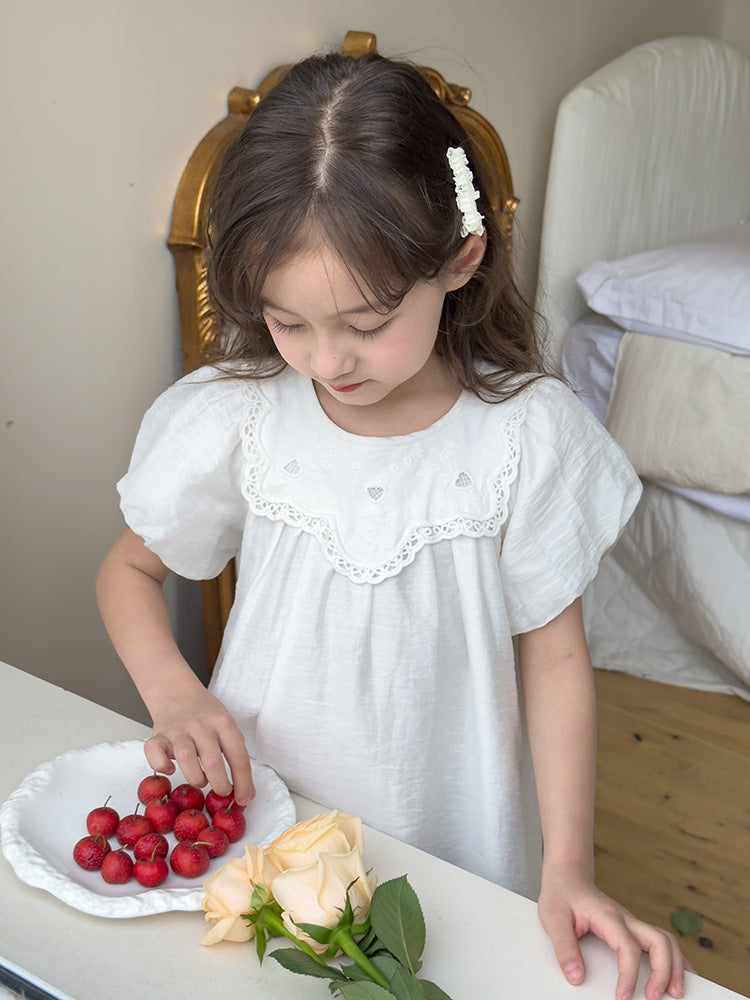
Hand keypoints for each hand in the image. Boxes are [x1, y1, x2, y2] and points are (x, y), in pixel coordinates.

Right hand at [144, 686, 254, 806]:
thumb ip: (236, 757)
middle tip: (222, 792)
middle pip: (213, 761)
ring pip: (186, 758)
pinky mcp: (157, 735)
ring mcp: (178, 729)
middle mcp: (201, 725)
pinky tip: (170, 769)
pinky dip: (162, 766)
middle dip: (220, 785)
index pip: (238, 756)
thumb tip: (247, 794)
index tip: (243, 799)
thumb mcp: (226, 727)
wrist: (176, 691)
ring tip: (200, 780)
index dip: (243, 782)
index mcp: (223, 723)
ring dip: (196, 778)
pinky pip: (155, 753)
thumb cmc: (204, 713)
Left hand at [538, 866, 687, 999]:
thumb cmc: (561, 895)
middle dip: (663, 971)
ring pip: (666, 940)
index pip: (627, 947)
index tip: (622, 997)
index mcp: (607, 916)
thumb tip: (576, 977)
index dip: (629, 975)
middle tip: (655, 998)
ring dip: (674, 966)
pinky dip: (675, 959)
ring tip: (675, 993)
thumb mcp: (552, 918)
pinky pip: (661, 941)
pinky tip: (680, 975)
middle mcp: (625, 918)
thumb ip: (564, 948)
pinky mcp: (633, 929)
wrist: (568, 877)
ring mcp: (632, 923)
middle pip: (659, 941)